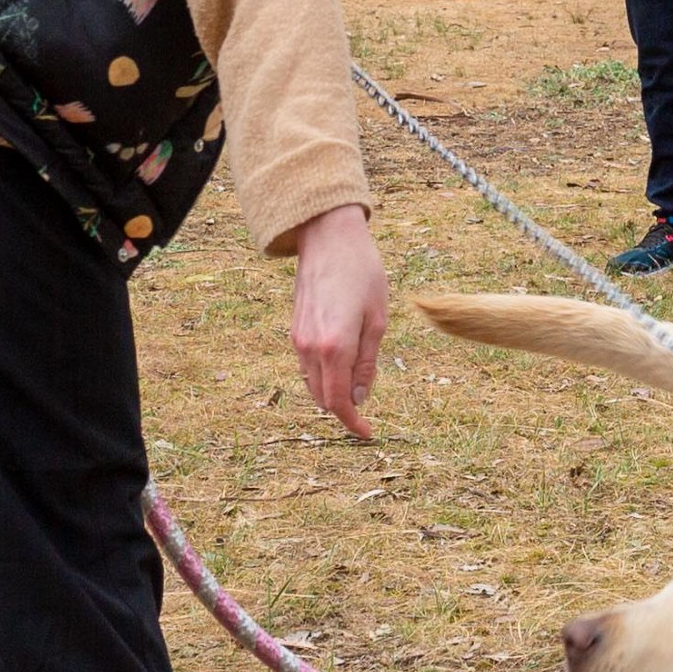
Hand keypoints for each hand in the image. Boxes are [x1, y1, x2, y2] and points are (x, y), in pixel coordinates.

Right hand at [287, 202, 387, 440]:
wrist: (328, 238)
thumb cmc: (362, 273)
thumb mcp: (377, 320)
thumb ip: (367, 362)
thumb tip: (361, 397)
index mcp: (335, 347)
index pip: (339, 402)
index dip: (353, 423)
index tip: (368, 433)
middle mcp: (310, 348)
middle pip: (323, 398)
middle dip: (344, 409)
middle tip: (367, 412)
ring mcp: (298, 339)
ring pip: (312, 384)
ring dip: (332, 392)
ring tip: (357, 387)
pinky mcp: (294, 330)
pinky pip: (307, 366)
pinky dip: (323, 375)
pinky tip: (342, 365)